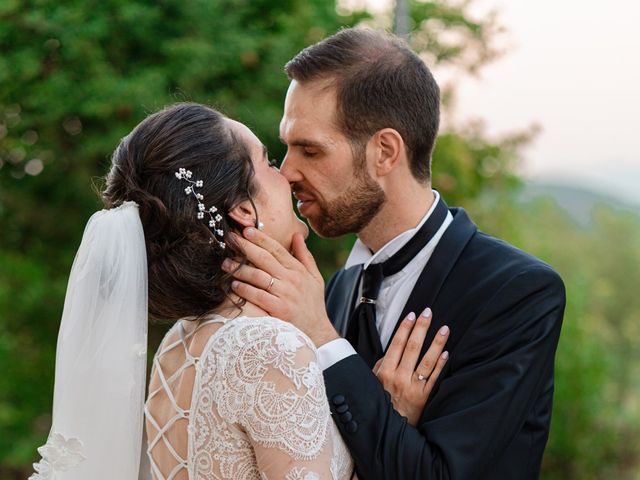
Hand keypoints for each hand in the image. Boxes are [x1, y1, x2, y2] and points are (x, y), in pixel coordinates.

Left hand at [222, 227, 339, 346]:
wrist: (318, 331)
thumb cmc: (313, 303)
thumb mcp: (315, 277)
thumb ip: (305, 256)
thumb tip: (296, 235)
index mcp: (298, 270)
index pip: (277, 249)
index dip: (261, 238)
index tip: (246, 230)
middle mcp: (292, 280)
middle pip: (265, 259)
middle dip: (246, 247)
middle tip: (230, 239)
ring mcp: (285, 295)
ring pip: (258, 276)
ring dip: (240, 269)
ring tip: (225, 263)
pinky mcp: (278, 310)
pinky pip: (258, 296)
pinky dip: (244, 289)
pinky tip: (233, 285)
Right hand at [373, 308, 449, 425]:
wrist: (387, 431)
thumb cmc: (379, 404)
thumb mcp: (372, 383)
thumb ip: (380, 366)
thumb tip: (389, 351)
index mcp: (384, 372)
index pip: (397, 344)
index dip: (405, 328)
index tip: (412, 315)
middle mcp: (399, 378)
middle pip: (412, 348)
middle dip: (421, 328)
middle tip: (428, 312)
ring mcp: (413, 388)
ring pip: (426, 361)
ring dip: (436, 343)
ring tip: (444, 328)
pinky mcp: (424, 398)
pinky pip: (434, 378)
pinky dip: (440, 365)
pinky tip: (446, 352)